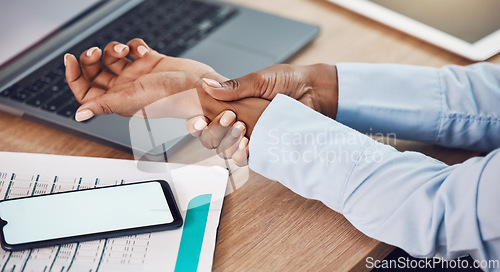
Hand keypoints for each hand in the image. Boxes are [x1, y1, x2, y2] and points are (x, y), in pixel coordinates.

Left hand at [65, 38, 268, 142]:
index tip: (69, 59)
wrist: (202, 88)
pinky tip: (141, 49)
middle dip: (93, 59)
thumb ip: (104, 105)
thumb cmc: (174, 99)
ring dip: (115, 48)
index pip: (87, 91)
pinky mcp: (153, 62)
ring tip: (125, 49)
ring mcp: (139, 75)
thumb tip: (79, 115)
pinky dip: (134, 44)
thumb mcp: (134, 100)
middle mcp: (127, 88)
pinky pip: (134, 49)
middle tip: (97, 52)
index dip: (74, 76)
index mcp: (119, 101)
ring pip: (114, 57)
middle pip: (97, 72)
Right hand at [186, 63, 338, 165]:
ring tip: (242, 129)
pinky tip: (247, 144)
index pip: (204, 118)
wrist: (314, 91)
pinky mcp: (265, 147)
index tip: (199, 118)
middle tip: (230, 117)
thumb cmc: (289, 81)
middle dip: (213, 131)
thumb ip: (234, 87)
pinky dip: (241, 154)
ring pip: (225, 150)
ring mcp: (251, 136)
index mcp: (232, 105)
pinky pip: (246, 158)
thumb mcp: (259, 80)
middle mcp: (238, 123)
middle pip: (210, 138)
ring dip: (227, 143)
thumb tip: (206, 85)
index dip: (196, 123)